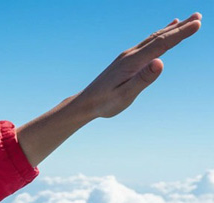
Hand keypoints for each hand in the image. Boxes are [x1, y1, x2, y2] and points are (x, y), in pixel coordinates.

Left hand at [76, 13, 201, 118]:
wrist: (85, 103)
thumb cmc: (105, 103)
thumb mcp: (125, 95)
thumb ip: (143, 79)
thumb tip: (160, 62)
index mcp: (133, 62)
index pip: (161, 44)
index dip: (180, 34)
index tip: (198, 24)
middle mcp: (131, 55)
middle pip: (159, 37)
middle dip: (180, 28)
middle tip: (199, 17)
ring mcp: (128, 56)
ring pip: (154, 38)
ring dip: (172, 29)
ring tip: (188, 21)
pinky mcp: (127, 60)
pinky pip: (148, 44)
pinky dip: (161, 35)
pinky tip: (166, 31)